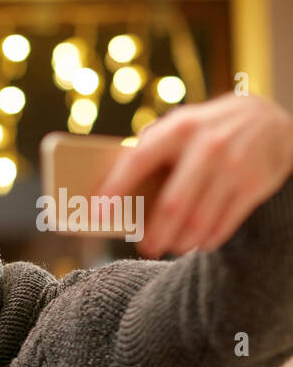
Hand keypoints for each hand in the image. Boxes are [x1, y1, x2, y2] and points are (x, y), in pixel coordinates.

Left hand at [96, 93, 292, 257]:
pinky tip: (197, 243)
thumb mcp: (179, 126)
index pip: (138, 161)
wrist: (270, 118)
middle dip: (154, 234)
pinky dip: (207, 240)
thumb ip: (149, 150)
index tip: (96, 214)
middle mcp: (208, 146)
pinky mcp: (255, 184)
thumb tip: (108, 188)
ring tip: (170, 247)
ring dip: (180, 242)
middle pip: (172, 204)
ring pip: (199, 221)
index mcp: (179, 128)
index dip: (115, 189)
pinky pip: (225, 225)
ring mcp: (234, 166)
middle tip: (145, 248)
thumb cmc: (206, 130)